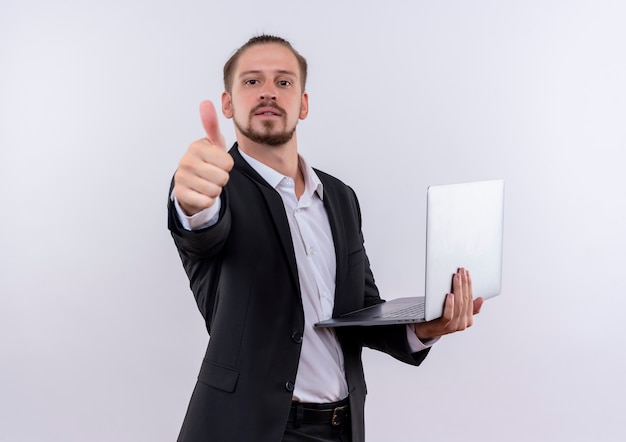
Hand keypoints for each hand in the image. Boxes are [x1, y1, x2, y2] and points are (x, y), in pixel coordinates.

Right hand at [173, 100, 233, 215]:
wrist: (190, 183)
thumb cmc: (205, 162)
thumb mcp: (212, 144)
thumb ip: (211, 125)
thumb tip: (205, 102)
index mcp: (196, 147)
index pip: (228, 163)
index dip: (227, 165)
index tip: (217, 163)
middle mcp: (186, 161)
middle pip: (223, 177)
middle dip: (222, 179)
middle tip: (212, 174)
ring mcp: (181, 178)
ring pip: (215, 191)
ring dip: (215, 190)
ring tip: (207, 183)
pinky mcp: (180, 194)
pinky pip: (207, 201)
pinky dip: (208, 200)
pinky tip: (201, 193)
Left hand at [413, 268, 483, 340]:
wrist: (425, 329)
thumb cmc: (439, 317)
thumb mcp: (455, 311)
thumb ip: (468, 306)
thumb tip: (481, 299)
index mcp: (468, 319)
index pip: (470, 298)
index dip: (469, 285)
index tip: (467, 273)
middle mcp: (462, 323)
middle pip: (465, 300)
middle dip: (464, 284)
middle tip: (461, 272)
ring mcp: (453, 326)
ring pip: (458, 305)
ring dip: (458, 289)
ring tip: (457, 278)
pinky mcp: (443, 326)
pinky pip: (448, 314)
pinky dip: (450, 304)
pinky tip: (450, 294)